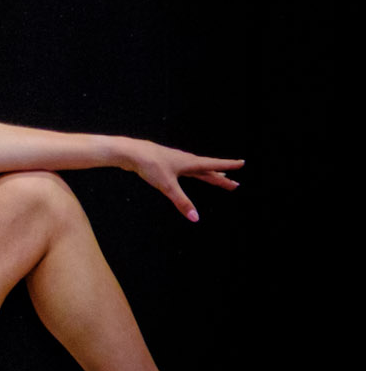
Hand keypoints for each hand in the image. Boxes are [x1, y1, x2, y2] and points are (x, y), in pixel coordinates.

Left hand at [117, 139, 242, 222]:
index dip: (229, 165)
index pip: (213, 165)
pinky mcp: (164, 163)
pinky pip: (185, 168)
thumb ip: (182, 202)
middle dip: (221, 178)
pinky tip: (190, 171)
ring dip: (209, 173)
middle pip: (207, 170)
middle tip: (235, 184)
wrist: (129, 152)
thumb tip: (195, 218)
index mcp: (189, 163)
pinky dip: (194, 172)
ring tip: (218, 175)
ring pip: (196, 168)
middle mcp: (184, 160)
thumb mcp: (167, 186)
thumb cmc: (149, 165)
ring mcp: (174, 160)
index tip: (243, 163)